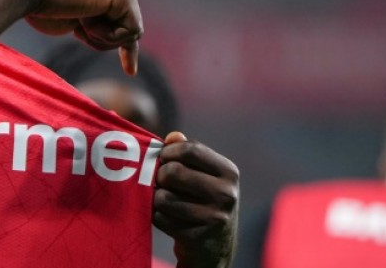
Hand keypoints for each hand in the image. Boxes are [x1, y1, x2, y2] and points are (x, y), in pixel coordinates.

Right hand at [19, 0, 142, 74]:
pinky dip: (105, 35)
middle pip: (131, 28)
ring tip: (78, 19)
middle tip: (77, 26)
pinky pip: (130, 33)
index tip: (130, 71)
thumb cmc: (43, 4)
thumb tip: (121, 43)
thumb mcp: (77, 16)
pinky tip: (84, 19)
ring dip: (101, 37)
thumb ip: (97, 22)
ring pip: (132, 34)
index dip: (120, 43)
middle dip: (104, 39)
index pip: (127, 19)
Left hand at [153, 132, 239, 267]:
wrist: (214, 248)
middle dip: (159, 176)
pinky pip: (161, 219)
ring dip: (156, 199)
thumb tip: (173, 136)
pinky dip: (157, 217)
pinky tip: (167, 218)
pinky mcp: (198, 237)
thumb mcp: (204, 175)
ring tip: (163, 200)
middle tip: (161, 181)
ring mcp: (214, 217)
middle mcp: (226, 194)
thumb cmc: (203, 201)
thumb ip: (188, 153)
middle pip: (173, 172)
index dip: (169, 152)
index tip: (163, 158)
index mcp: (229, 172)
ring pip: (163, 197)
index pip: (190, 149)